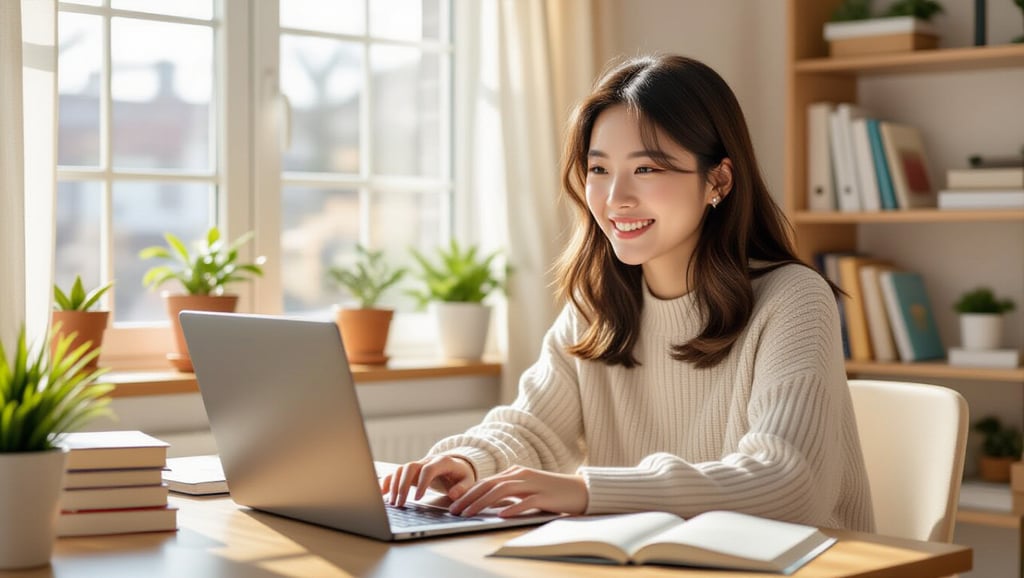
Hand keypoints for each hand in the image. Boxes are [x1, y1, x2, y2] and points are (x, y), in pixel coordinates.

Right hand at [381, 455, 475, 507]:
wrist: (456, 466)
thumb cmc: (461, 475)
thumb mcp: (468, 480)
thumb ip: (463, 487)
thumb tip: (454, 494)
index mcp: (442, 462)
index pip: (429, 469)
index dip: (422, 482)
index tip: (418, 498)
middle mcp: (427, 461)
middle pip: (410, 467)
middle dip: (403, 485)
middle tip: (400, 503)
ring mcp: (418, 465)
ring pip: (401, 469)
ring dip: (395, 486)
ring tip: (393, 503)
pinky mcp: (411, 471)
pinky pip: (397, 473)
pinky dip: (388, 482)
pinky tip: (382, 494)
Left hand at [449, 466, 587, 517]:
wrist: (580, 489)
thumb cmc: (551, 492)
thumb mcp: (527, 490)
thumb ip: (509, 493)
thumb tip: (489, 504)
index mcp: (515, 472)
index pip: (486, 482)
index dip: (468, 493)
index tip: (453, 505)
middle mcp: (521, 475)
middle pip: (490, 485)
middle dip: (469, 498)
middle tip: (454, 511)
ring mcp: (533, 484)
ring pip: (502, 491)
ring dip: (483, 503)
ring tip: (469, 514)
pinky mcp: (545, 496)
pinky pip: (526, 501)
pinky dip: (512, 507)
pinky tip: (501, 515)